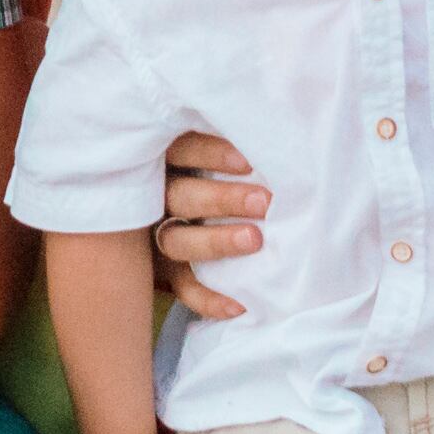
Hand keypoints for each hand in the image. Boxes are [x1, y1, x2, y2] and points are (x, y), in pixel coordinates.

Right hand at [154, 130, 267, 318]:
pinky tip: (237, 304)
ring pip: (177, 241)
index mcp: (164, 161)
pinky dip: (208, 298)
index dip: (210, 153)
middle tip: (264, 201)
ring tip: (254, 240)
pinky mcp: (161, 273)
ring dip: (216, 242)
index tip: (248, 161)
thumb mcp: (201, 156)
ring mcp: (153, 238)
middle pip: (179, 196)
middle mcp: (153, 198)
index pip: (180, 151)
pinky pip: (182, 288)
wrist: (161, 229)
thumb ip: (229, 148)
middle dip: (222, 199)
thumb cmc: (206, 176)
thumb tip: (280, 129)